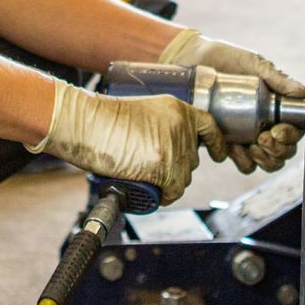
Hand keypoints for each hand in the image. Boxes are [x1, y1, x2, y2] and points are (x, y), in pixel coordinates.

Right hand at [28, 81, 220, 203]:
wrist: (86, 123)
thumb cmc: (102, 120)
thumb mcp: (143, 114)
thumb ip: (162, 127)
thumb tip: (170, 151)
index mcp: (178, 108)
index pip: (209, 126)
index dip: (216, 142)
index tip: (218, 153)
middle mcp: (182, 126)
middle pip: (192, 160)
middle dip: (177, 168)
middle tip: (151, 167)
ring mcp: (175, 147)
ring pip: (184, 178)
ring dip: (169, 183)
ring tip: (145, 176)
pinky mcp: (165, 167)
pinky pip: (173, 191)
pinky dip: (164, 196)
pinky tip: (152, 190)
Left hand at [160, 28, 304, 173]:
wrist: (192, 61)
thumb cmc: (226, 59)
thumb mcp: (253, 64)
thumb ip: (277, 78)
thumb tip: (302, 93)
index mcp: (277, 106)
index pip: (295, 129)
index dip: (290, 136)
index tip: (277, 131)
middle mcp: (266, 124)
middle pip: (284, 150)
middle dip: (277, 151)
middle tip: (263, 138)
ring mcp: (248, 135)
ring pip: (266, 162)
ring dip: (263, 160)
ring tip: (250, 147)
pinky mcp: (229, 143)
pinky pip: (243, 163)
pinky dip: (242, 161)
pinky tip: (233, 148)